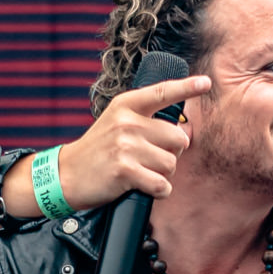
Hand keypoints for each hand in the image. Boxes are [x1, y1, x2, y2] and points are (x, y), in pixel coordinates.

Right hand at [18, 76, 209, 216]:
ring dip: (162, 174)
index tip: (206, 83)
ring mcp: (125, 145)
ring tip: (140, 173)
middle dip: (170, 153)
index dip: (187, 87)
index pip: (163, 92)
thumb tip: (185, 133)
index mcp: (126, 105)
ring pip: (171, 164)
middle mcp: (127, 121)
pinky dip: (158, 191)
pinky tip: (143, 187)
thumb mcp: (117, 124)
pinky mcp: (125, 170)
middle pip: (178, 138)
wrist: (66, 174)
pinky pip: (161, 184)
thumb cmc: (99, 151)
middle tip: (148, 159)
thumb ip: (147, 122)